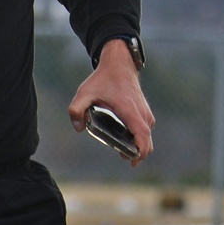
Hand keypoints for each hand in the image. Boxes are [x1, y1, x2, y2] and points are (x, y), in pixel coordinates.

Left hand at [68, 39, 154, 165]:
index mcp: (129, 110)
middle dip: (138, 152)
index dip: (140, 150)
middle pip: (147, 140)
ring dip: (138, 145)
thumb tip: (79, 129)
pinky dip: (139, 137)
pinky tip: (125, 139)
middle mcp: (141, 112)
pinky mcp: (144, 111)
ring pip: (147, 135)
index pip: (142, 134)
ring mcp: (145, 112)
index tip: (134, 160)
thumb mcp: (84, 92)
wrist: (119, 64)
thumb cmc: (102, 79)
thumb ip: (76, 110)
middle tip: (125, 158)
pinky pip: (145, 129)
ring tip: (123, 150)